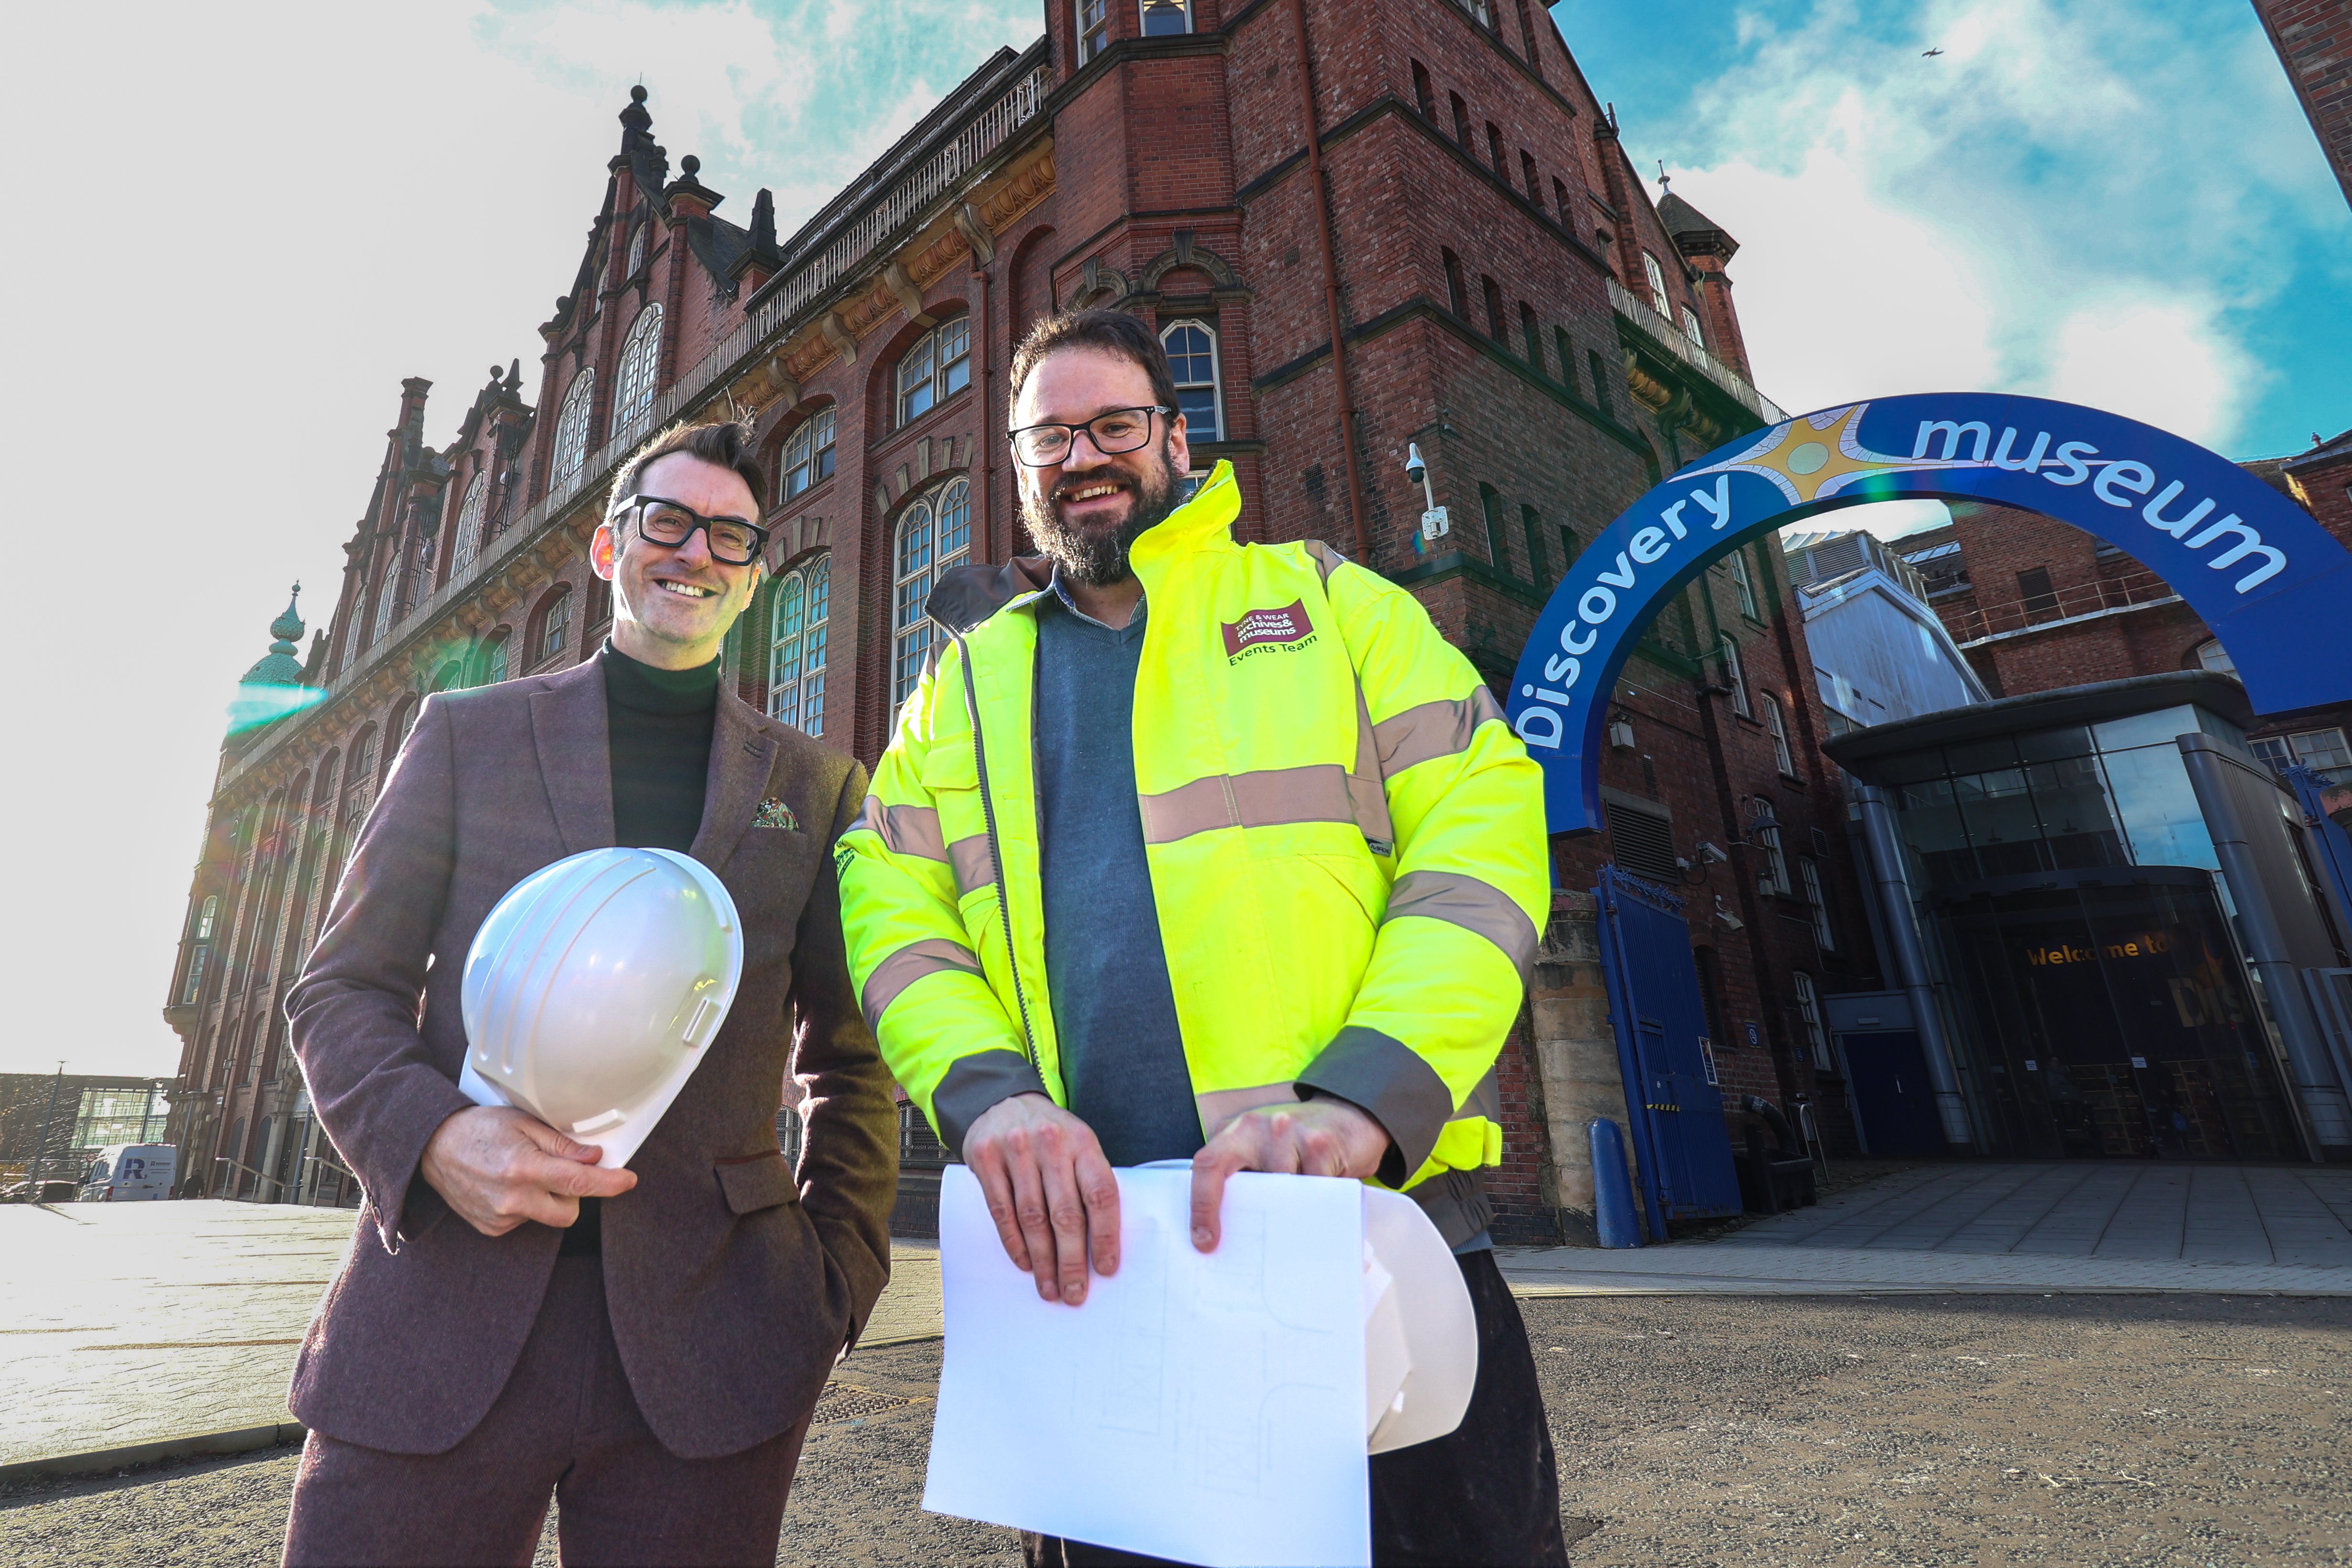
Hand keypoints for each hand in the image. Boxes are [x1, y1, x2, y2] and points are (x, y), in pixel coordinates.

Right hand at [420, 1105, 637, 1237]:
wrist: (433, 1148)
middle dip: (574, 1194)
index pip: (578, 1182)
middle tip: (559, 1170)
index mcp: (524, 1168)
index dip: (609, 1183)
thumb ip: (562, 1143)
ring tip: (523, 1173)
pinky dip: (527, 1206)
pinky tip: (508, 1186)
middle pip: (570, 1211)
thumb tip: (595, 1157)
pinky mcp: (492, 1229)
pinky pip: (526, 1222)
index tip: (628, 1180)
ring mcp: (500, 1217)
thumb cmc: (480, 1129)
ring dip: (547, 1199)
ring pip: (548, 1217)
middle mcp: (512, 1198)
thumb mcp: (524, 1123)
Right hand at [962, 1092, 1118, 1304]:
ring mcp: (1016, 1149)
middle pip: (1066, 1213)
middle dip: (1072, 1260)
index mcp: (1084, 1142)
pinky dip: (1013, 1243)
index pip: (1100, 1194)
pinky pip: (1001, 1211)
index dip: (1106, 1235)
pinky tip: (1024, 1263)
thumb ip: (1088, 1184)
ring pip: (1032, 1218)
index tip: (1107, 1269)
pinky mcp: (986, 1158)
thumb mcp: (1079, 1146)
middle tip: (1074, 1293)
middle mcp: (1051, 1144)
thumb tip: (1101, 1245)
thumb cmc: (1051, 1136)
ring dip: (1042, 1260)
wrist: (1003, 1101)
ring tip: (1049, 1288)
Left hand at [1190, 1098, 1389, 1251]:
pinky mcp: (1320, 1143)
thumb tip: (1228, 1231)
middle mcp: (1259, 1127)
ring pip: (1282, 1193)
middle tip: (1260, 1244)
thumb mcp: (1263, 1150)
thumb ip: (1244, 1176)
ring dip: (1289, 1212)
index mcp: (1237, 1132)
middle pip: (1248, 1187)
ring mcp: (1290, 1131)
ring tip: (1299, 1216)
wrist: (1350, 1114)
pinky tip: (1323, 1199)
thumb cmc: (1299, 1142)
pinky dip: (1316, 1204)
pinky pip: (1314, 1190)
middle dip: (1253, 1217)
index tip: (1204, 1241)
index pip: (1207, 1166)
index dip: (1201, 1205)